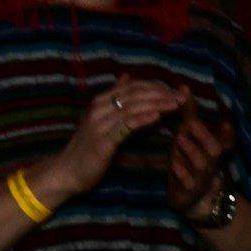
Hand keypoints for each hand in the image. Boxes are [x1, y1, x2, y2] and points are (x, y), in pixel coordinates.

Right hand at [38, 74, 181, 202]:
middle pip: (135, 94)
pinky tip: (158, 117)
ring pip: (132, 107)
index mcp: (101, 102)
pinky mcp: (102, 140)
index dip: (157, 87)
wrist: (66, 172)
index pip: (133, 86)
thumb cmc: (89, 148)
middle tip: (183, 97)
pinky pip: (125, 126)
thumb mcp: (104, 122)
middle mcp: (99, 109)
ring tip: (177, 104)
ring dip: (157, 104)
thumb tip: (128, 78)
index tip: (177, 91)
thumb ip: (119, 103)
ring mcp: (99, 124)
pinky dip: (142, 119)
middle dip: (162, 93)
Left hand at [164, 89, 236, 219]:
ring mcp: (202, 178)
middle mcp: (211, 164)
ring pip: (201, 164)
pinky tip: (173, 163)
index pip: (227, 141)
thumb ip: (188, 114)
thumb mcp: (189, 136)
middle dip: (204, 136)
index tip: (226, 122)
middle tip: (191, 123)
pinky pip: (187, 183)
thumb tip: (183, 86)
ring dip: (192, 151)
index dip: (228, 133)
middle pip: (215, 150)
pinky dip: (182, 173)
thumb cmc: (189, 160)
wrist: (191, 197)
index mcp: (214, 151)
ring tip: (180, 138)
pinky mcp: (189, 191)